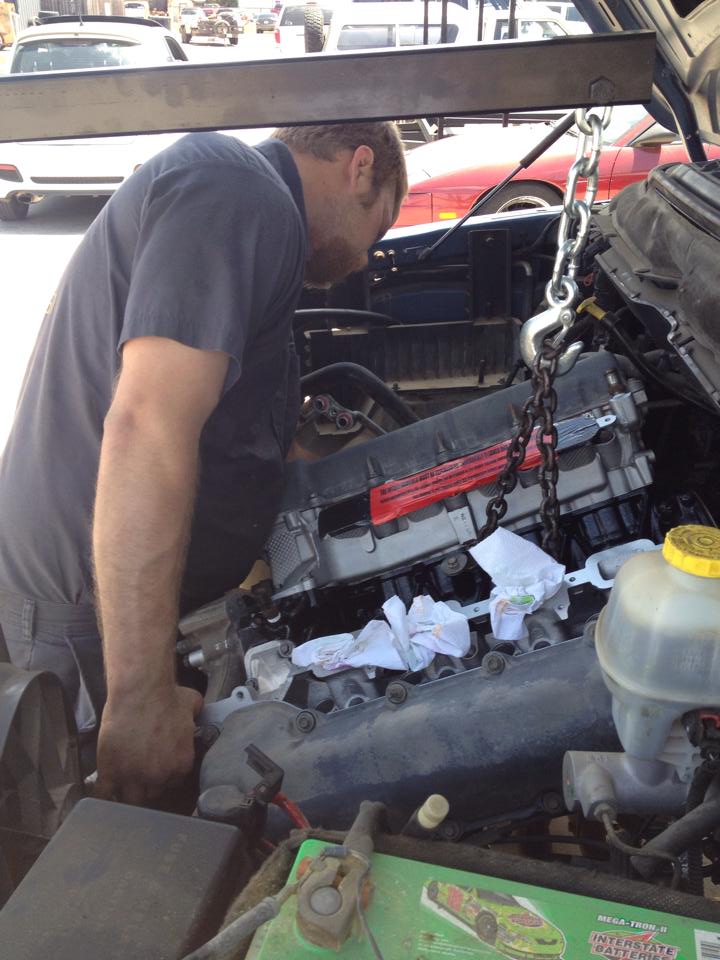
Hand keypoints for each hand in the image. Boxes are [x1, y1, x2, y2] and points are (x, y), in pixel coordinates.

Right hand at [94, 684, 202, 804]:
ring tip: (124, 786)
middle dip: (149, 785)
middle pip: (154, 793)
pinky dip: (104, 794)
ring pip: (132, 800)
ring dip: (128, 794)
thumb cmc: (165, 696)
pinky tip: (104, 790)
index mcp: (182, 763)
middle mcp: (160, 776)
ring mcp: (134, 777)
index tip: (158, 770)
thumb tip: (196, 713)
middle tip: (141, 775)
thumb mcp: (191, 705)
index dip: (166, 776)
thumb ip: (196, 716)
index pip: (175, 782)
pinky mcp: (111, 772)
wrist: (139, 691)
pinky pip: (106, 794)